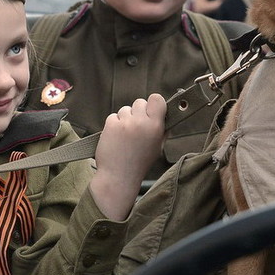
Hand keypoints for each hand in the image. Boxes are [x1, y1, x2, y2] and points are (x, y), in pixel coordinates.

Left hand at [90, 93, 166, 221]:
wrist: (119, 176)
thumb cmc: (139, 163)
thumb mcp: (158, 147)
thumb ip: (161, 130)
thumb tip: (163, 115)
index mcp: (156, 126)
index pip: (157, 99)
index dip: (153, 103)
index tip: (151, 110)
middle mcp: (141, 122)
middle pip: (140, 102)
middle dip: (137, 112)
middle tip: (136, 127)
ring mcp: (125, 123)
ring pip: (125, 109)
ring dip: (125, 119)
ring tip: (125, 136)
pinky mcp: (111, 125)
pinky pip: (113, 116)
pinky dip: (113, 125)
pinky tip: (115, 138)